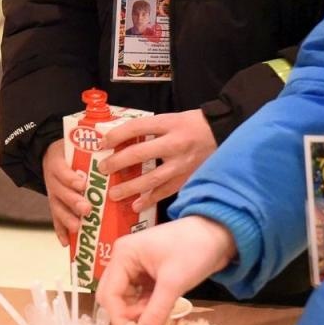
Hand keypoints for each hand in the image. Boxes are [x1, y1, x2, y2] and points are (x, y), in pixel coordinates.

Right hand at [41, 138, 90, 245]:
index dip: (71, 178)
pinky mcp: (54, 206)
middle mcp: (53, 181)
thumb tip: (125, 156)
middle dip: (74, 202)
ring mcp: (53, 195)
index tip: (82, 184)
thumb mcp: (80, 148)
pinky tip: (66, 243)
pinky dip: (60, 232)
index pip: (62, 170)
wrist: (53, 157)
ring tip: (78, 227)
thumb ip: (98, 153)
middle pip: (61, 192)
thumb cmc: (73, 154)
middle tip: (86, 209)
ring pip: (57, 208)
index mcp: (59, 163)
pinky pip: (55, 220)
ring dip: (67, 219)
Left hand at [97, 109, 217, 211]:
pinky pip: (167, 191)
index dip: (117, 135)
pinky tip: (137, 205)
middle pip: (141, 154)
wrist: (221, 132)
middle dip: (118, 162)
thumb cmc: (191, 125)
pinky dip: (151, 199)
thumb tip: (119, 138)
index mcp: (168, 124)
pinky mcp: (188, 177)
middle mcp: (175, 144)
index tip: (102, 143)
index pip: (137, 128)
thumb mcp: (170, 119)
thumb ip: (149, 129)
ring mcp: (182, 163)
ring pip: (153, 178)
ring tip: (114, 194)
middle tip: (103, 169)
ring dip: (131, 187)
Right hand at [99, 215, 235, 324]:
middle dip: (127, 316)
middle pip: (113, 296)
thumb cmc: (194, 250)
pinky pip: (139, 296)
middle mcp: (123, 260)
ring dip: (138, 313)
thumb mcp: (174, 283)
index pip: (109, 294)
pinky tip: (160, 315)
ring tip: (158, 321)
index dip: (119, 319)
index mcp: (123, 255)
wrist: (218, 233)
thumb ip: (156, 311)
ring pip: (126, 298)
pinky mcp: (147, 273)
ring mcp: (135, 267)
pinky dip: (147, 308)